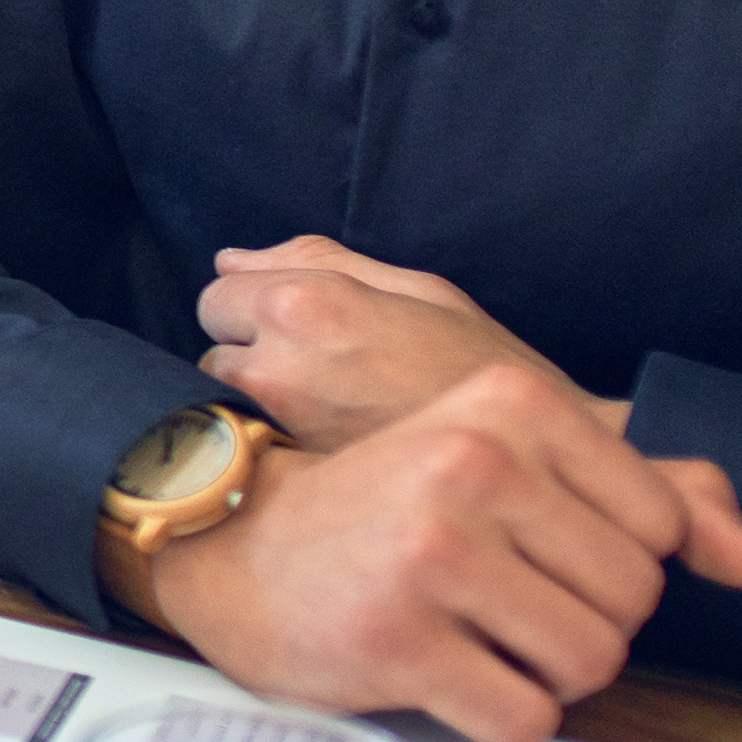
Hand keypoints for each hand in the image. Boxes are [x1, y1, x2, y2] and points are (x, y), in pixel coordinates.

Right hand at [112, 363, 741, 741]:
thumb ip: (626, 490)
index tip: (538, 555)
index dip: (613, 563)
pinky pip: (524, 720)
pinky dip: (501, 719)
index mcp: (506, 405)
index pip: (658, 523)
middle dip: (584, 625)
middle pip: (631, 600)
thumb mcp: (497, 457)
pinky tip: (448, 680)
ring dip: (547, 676)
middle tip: (503, 608)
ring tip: (482, 644)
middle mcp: (470, 466)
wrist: (233, 545)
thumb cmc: (382, 509)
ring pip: (591, 664)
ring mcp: (430, 555)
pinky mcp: (395, 641)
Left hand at [196, 235, 598, 452]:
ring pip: (223, 406)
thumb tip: (231, 259)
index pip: (216, 296)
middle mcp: (274, 367)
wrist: (531, 463)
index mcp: (304, 306)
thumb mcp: (417, 290)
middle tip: (315, 375)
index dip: (251, 309)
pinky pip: (247, 452)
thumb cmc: (481, 366)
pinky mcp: (290, 483)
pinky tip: (314, 448)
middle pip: (209, 354)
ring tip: (318, 414)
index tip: (293, 329)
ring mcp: (277, 433)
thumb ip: (316, 263)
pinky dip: (266, 446)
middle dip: (247, 358)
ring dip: (252, 405)